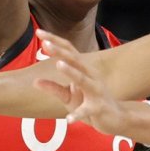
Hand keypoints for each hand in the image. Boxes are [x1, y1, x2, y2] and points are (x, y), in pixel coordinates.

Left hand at [32, 30, 149, 142]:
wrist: (115, 118)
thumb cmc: (90, 103)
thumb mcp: (68, 96)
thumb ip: (54, 88)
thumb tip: (34, 82)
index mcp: (83, 69)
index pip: (68, 50)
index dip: (54, 40)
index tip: (38, 32)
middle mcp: (90, 75)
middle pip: (75, 59)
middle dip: (60, 51)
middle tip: (45, 43)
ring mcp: (96, 91)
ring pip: (83, 79)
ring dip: (71, 72)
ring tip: (59, 65)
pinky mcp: (99, 108)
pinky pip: (87, 110)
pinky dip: (78, 114)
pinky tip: (69, 119)